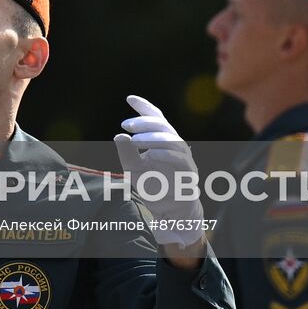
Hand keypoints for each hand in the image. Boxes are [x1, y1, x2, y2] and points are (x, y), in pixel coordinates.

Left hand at [113, 94, 205, 247]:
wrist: (168, 210)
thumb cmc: (153, 186)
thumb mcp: (134, 170)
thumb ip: (127, 154)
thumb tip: (118, 135)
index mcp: (162, 140)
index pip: (156, 118)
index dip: (145, 107)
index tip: (129, 98)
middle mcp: (175, 145)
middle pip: (163, 126)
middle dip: (145, 123)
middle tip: (126, 124)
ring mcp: (183, 157)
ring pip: (172, 140)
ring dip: (153, 138)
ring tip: (135, 140)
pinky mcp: (189, 172)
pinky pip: (179, 159)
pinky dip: (165, 154)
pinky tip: (150, 154)